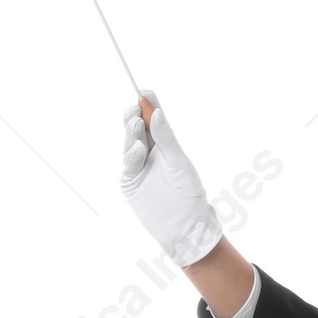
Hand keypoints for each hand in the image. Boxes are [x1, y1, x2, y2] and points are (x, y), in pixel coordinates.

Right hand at [118, 89, 222, 265]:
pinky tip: (138, 149)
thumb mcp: (179, 162)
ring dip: (132, 132)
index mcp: (165, 143)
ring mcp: (138, 165)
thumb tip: (158, 111)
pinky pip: (128, 162)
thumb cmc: (189, 194)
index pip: (154, 117)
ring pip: (129, 141)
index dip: (148, 103)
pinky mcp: (130, 180)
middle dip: (134, 114)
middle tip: (136, 108)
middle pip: (137, 126)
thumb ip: (167, 138)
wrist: (185, 226)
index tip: (144, 90)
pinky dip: (132, 154)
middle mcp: (150, 151)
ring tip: (138, 125)